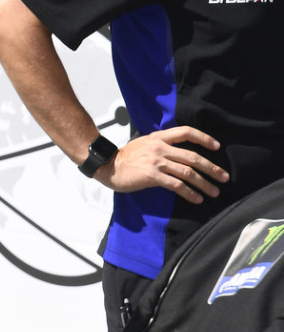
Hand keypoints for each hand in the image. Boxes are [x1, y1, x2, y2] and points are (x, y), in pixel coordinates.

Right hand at [95, 126, 227, 204]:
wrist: (107, 164)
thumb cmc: (125, 157)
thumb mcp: (144, 144)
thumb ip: (161, 145)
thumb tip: (178, 153)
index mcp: (159, 137)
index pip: (186, 132)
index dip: (204, 138)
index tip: (217, 146)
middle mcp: (160, 148)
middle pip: (193, 157)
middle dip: (211, 168)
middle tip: (224, 177)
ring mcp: (156, 162)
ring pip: (188, 172)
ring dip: (204, 184)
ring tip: (214, 192)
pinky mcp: (152, 176)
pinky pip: (177, 185)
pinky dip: (189, 193)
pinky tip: (197, 199)